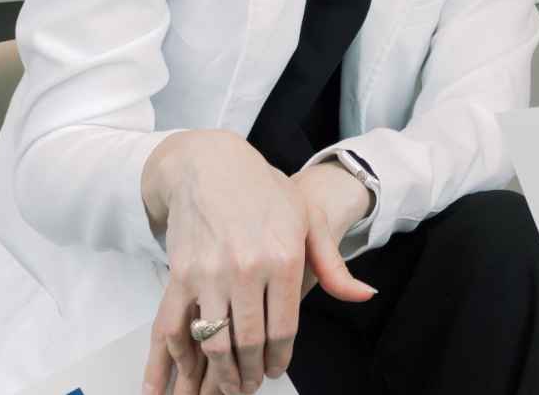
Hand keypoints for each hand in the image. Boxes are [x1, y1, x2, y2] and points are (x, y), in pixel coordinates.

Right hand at [137, 133, 370, 394]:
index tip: (276, 369)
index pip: (284, 328)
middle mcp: (247, 269)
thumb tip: (365, 296)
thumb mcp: (308, 221)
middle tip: (251, 383)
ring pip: (214, 342)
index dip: (280, 357)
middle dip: (250, 372)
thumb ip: (334, 266)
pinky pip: (173, 328)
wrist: (211, 165)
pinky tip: (181, 377)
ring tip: (228, 383)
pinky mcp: (179, 274)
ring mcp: (209, 273)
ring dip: (220, 372)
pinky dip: (174, 361)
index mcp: (284, 258)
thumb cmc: (265, 193)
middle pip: (249, 342)